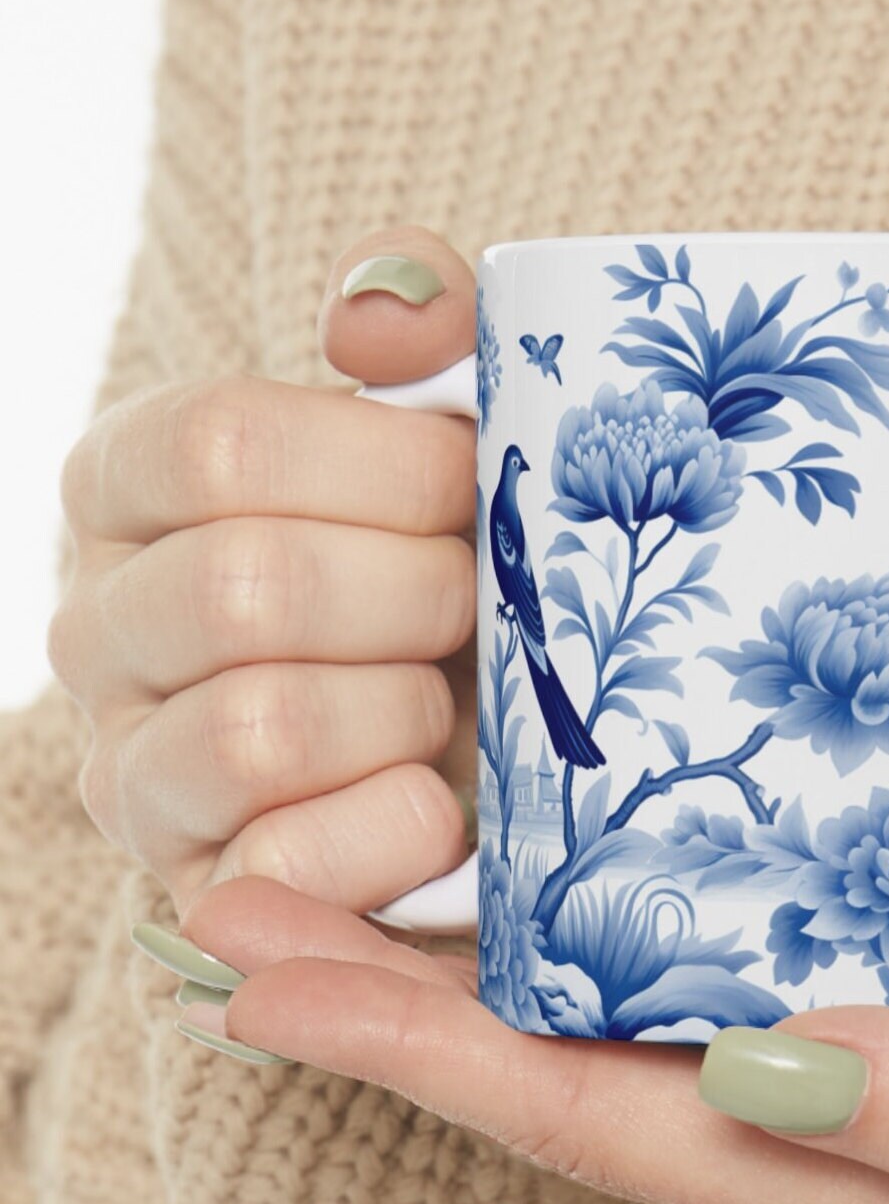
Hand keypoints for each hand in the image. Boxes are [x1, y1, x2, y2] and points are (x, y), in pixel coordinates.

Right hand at [49, 227, 479, 914]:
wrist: (476, 732)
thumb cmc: (452, 559)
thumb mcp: (452, 423)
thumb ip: (423, 325)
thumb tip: (376, 315)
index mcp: (130, 486)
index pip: (218, 445)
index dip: (385, 468)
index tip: (469, 485)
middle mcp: (98, 626)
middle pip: (246, 588)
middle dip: (416, 597)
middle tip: (476, 604)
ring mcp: (132, 769)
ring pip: (258, 728)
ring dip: (404, 712)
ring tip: (444, 702)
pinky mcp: (198, 888)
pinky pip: (284, 864)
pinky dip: (394, 828)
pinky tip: (440, 802)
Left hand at [164, 871, 888, 1203]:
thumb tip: (790, 1076)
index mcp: (855, 1172)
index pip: (594, 1121)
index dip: (424, 1058)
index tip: (269, 986)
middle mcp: (809, 1125)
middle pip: (557, 1072)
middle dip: (383, 1008)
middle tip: (226, 916)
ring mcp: (825, 1056)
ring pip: (599, 1019)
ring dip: (450, 961)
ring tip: (312, 880)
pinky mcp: (860, 978)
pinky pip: (678, 963)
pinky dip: (569, 922)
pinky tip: (515, 858)